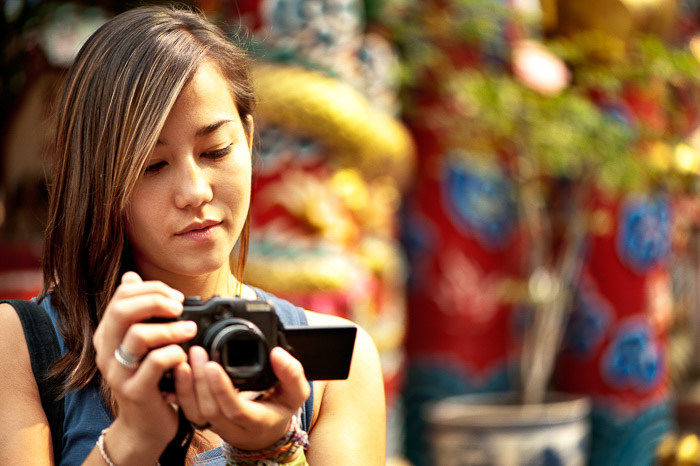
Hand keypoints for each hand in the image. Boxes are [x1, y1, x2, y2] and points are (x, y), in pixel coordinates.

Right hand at [93, 271, 195, 450]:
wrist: (145, 425)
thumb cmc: (149, 378)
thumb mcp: (142, 343)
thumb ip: (138, 312)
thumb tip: (130, 277)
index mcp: (108, 334)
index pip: (121, 296)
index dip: (151, 289)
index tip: (176, 297)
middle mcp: (106, 351)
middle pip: (123, 310)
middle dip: (157, 301)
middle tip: (180, 307)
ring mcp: (118, 372)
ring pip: (138, 336)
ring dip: (170, 328)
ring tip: (190, 329)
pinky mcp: (135, 391)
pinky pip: (155, 363)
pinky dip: (174, 353)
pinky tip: (184, 356)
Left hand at [174, 345, 310, 449]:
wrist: (266, 432)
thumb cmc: (280, 408)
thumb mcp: (296, 393)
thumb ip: (291, 374)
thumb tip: (278, 353)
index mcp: (257, 421)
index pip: (235, 410)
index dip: (222, 390)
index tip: (213, 365)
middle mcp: (233, 428)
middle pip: (210, 410)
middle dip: (200, 381)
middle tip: (197, 352)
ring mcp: (216, 426)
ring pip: (194, 412)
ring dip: (186, 386)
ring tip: (185, 359)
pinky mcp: (204, 420)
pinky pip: (187, 410)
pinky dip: (180, 392)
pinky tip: (178, 372)